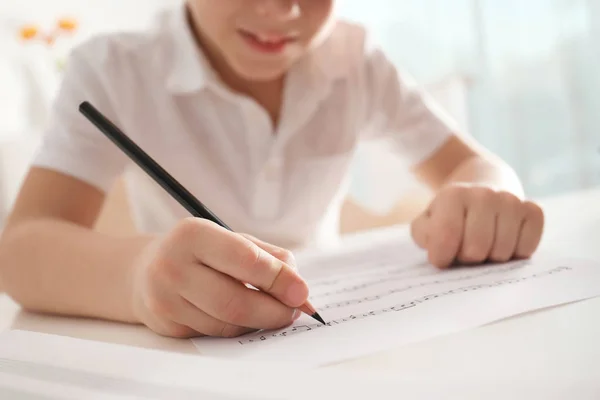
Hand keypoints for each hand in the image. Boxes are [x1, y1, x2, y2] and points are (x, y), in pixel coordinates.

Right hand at [130, 218, 307, 337]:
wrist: (144, 271)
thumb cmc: (200, 252)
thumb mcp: (231, 239)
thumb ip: (268, 257)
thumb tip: (299, 289)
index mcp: (193, 234)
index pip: (245, 260)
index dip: (278, 279)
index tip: (302, 292)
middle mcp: (173, 266)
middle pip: (235, 302)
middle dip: (274, 311)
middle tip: (293, 312)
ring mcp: (165, 299)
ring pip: (227, 323)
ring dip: (259, 321)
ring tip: (272, 311)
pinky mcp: (167, 325)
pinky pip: (215, 334)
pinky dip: (239, 328)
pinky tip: (245, 317)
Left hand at [410, 184, 543, 267]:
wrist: (483, 187)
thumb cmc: (451, 216)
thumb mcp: (427, 222)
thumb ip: (425, 235)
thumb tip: (440, 250)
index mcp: (453, 195)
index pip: (445, 238)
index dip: (441, 256)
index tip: (441, 255)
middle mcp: (484, 194)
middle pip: (475, 251)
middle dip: (467, 258)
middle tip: (465, 248)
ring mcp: (512, 200)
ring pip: (501, 253)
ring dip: (491, 258)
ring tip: (484, 243)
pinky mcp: (533, 211)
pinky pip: (526, 249)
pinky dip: (515, 254)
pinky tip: (505, 240)